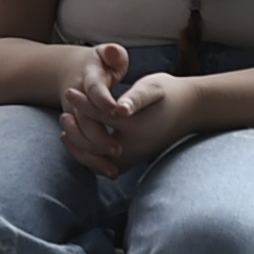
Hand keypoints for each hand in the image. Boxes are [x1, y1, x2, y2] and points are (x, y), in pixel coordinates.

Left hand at [59, 49, 188, 174]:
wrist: (188, 111)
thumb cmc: (167, 94)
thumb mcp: (152, 88)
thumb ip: (135, 98)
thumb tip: (119, 109)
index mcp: (137, 127)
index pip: (101, 116)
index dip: (83, 103)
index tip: (70, 91)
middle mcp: (134, 148)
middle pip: (94, 145)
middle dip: (76, 129)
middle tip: (64, 112)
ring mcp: (133, 158)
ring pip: (96, 161)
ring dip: (78, 146)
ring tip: (66, 127)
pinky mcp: (132, 162)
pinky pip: (103, 165)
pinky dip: (87, 156)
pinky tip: (76, 140)